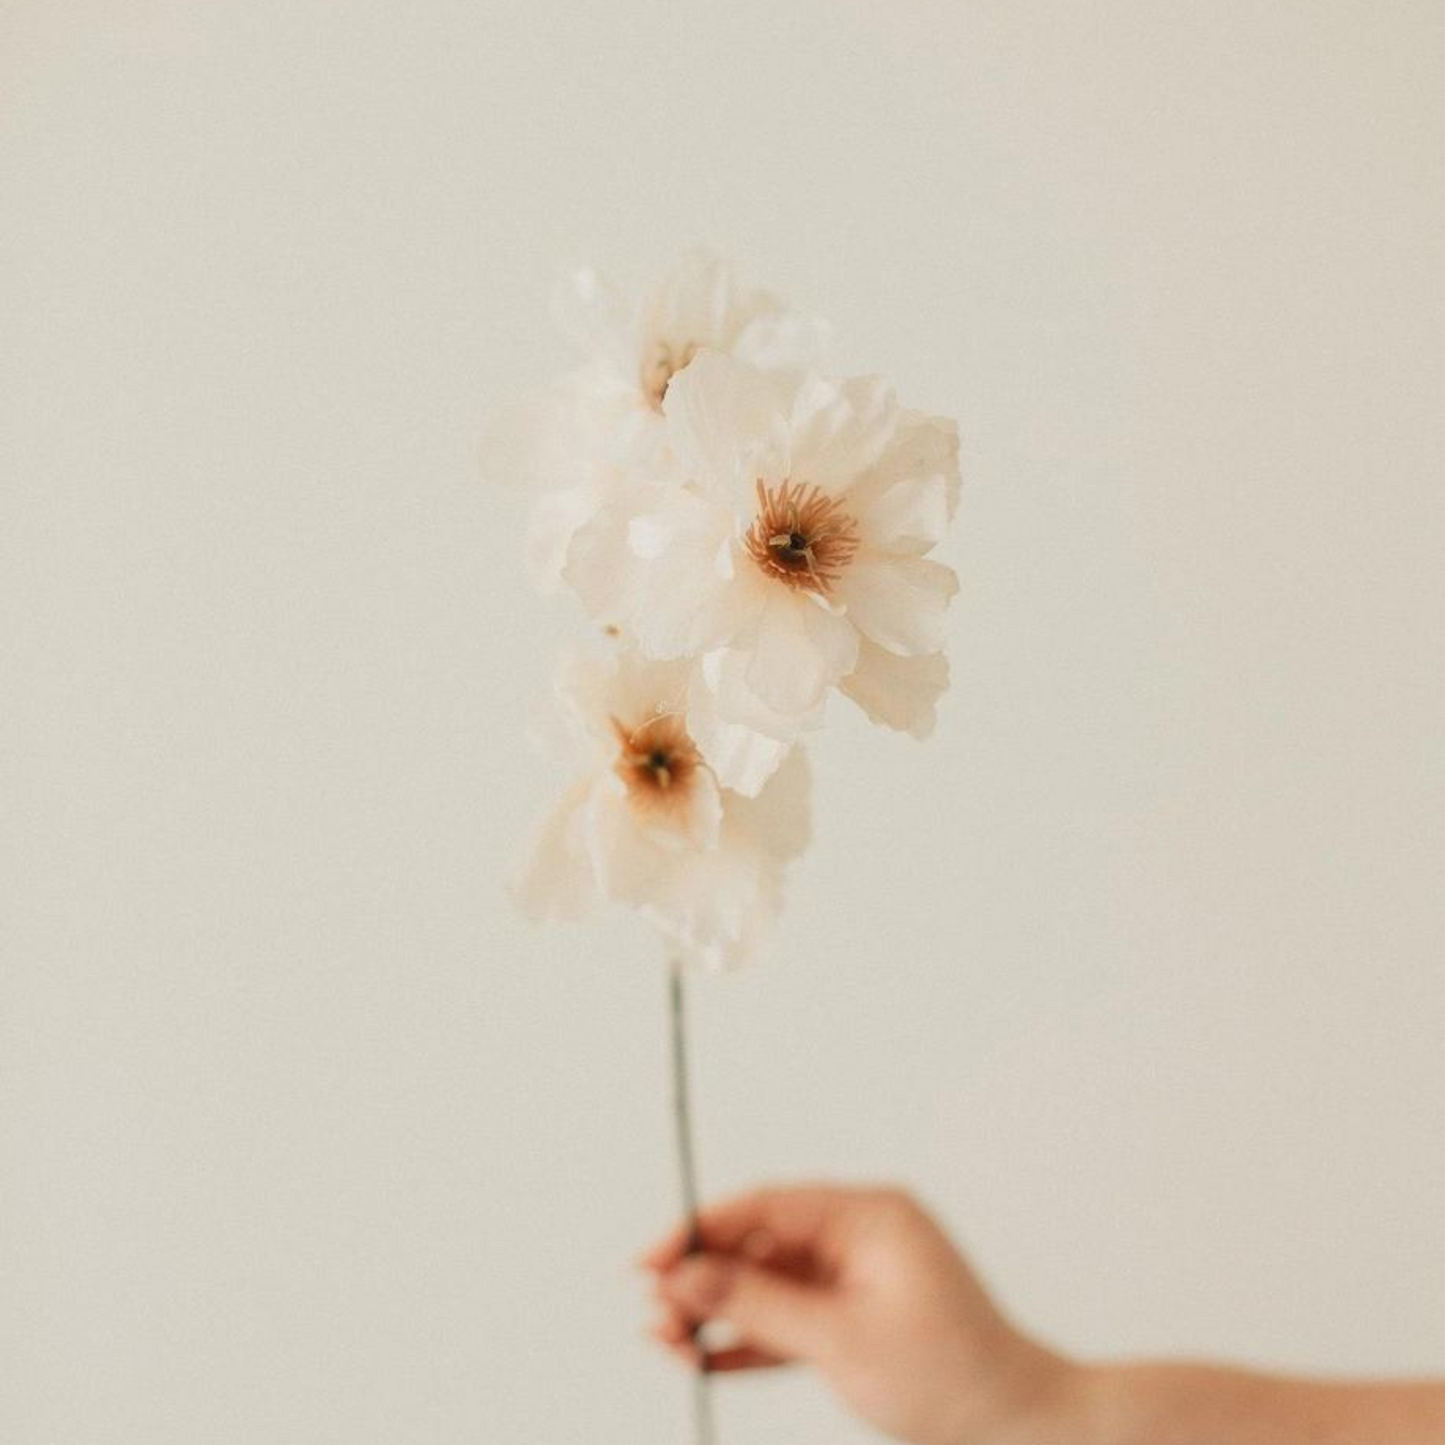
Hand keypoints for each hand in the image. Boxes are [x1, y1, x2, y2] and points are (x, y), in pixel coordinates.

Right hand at [640, 1184, 1072, 1444]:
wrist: (1019, 1429)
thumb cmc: (949, 1376)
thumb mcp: (841, 1338)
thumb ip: (757, 1303)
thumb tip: (685, 1273)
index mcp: (868, 1215)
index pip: (765, 1206)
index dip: (700, 1229)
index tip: (648, 1259)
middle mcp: (857, 1237)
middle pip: (758, 1245)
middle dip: (701, 1278)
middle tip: (651, 1314)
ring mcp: (854, 1280)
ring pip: (765, 1285)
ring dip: (716, 1313)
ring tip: (665, 1341)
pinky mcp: (852, 1321)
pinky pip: (786, 1321)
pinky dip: (746, 1340)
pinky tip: (702, 1356)